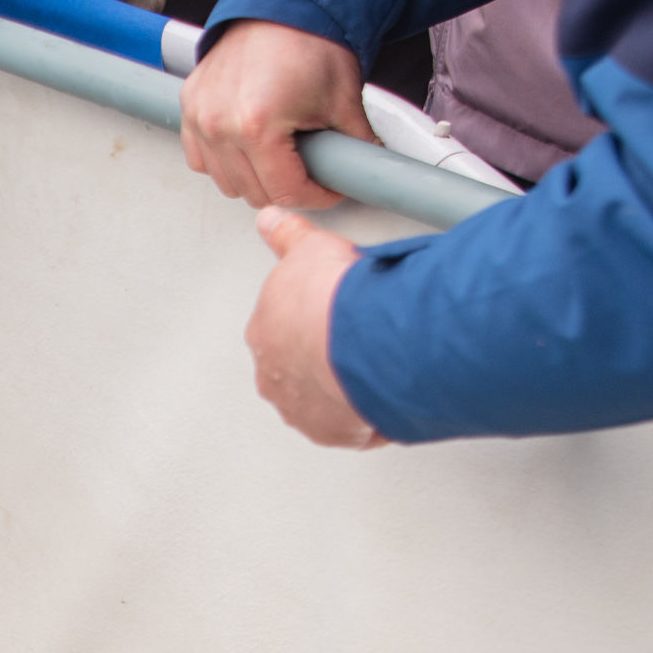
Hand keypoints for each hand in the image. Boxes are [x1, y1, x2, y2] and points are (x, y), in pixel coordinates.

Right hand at [181, 19, 378, 209]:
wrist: (285, 1)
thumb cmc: (311, 40)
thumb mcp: (343, 103)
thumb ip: (352, 150)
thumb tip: (359, 175)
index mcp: (257, 125)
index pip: (285, 192)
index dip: (316, 197)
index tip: (329, 188)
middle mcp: (220, 122)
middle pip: (254, 193)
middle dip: (287, 188)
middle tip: (310, 169)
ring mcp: (200, 114)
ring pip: (225, 182)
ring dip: (254, 178)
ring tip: (281, 156)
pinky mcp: (190, 105)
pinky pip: (201, 158)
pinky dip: (224, 161)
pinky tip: (248, 148)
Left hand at [247, 209, 384, 447]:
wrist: (363, 338)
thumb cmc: (335, 298)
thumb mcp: (308, 248)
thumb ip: (288, 236)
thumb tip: (270, 220)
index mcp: (264, 333)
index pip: (282, 329)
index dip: (312, 319)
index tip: (337, 314)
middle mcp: (275, 376)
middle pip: (299, 367)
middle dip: (325, 356)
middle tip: (360, 339)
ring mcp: (302, 408)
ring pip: (323, 399)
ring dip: (345, 388)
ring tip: (377, 367)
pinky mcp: (334, 432)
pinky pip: (353, 428)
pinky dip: (369, 416)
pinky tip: (387, 396)